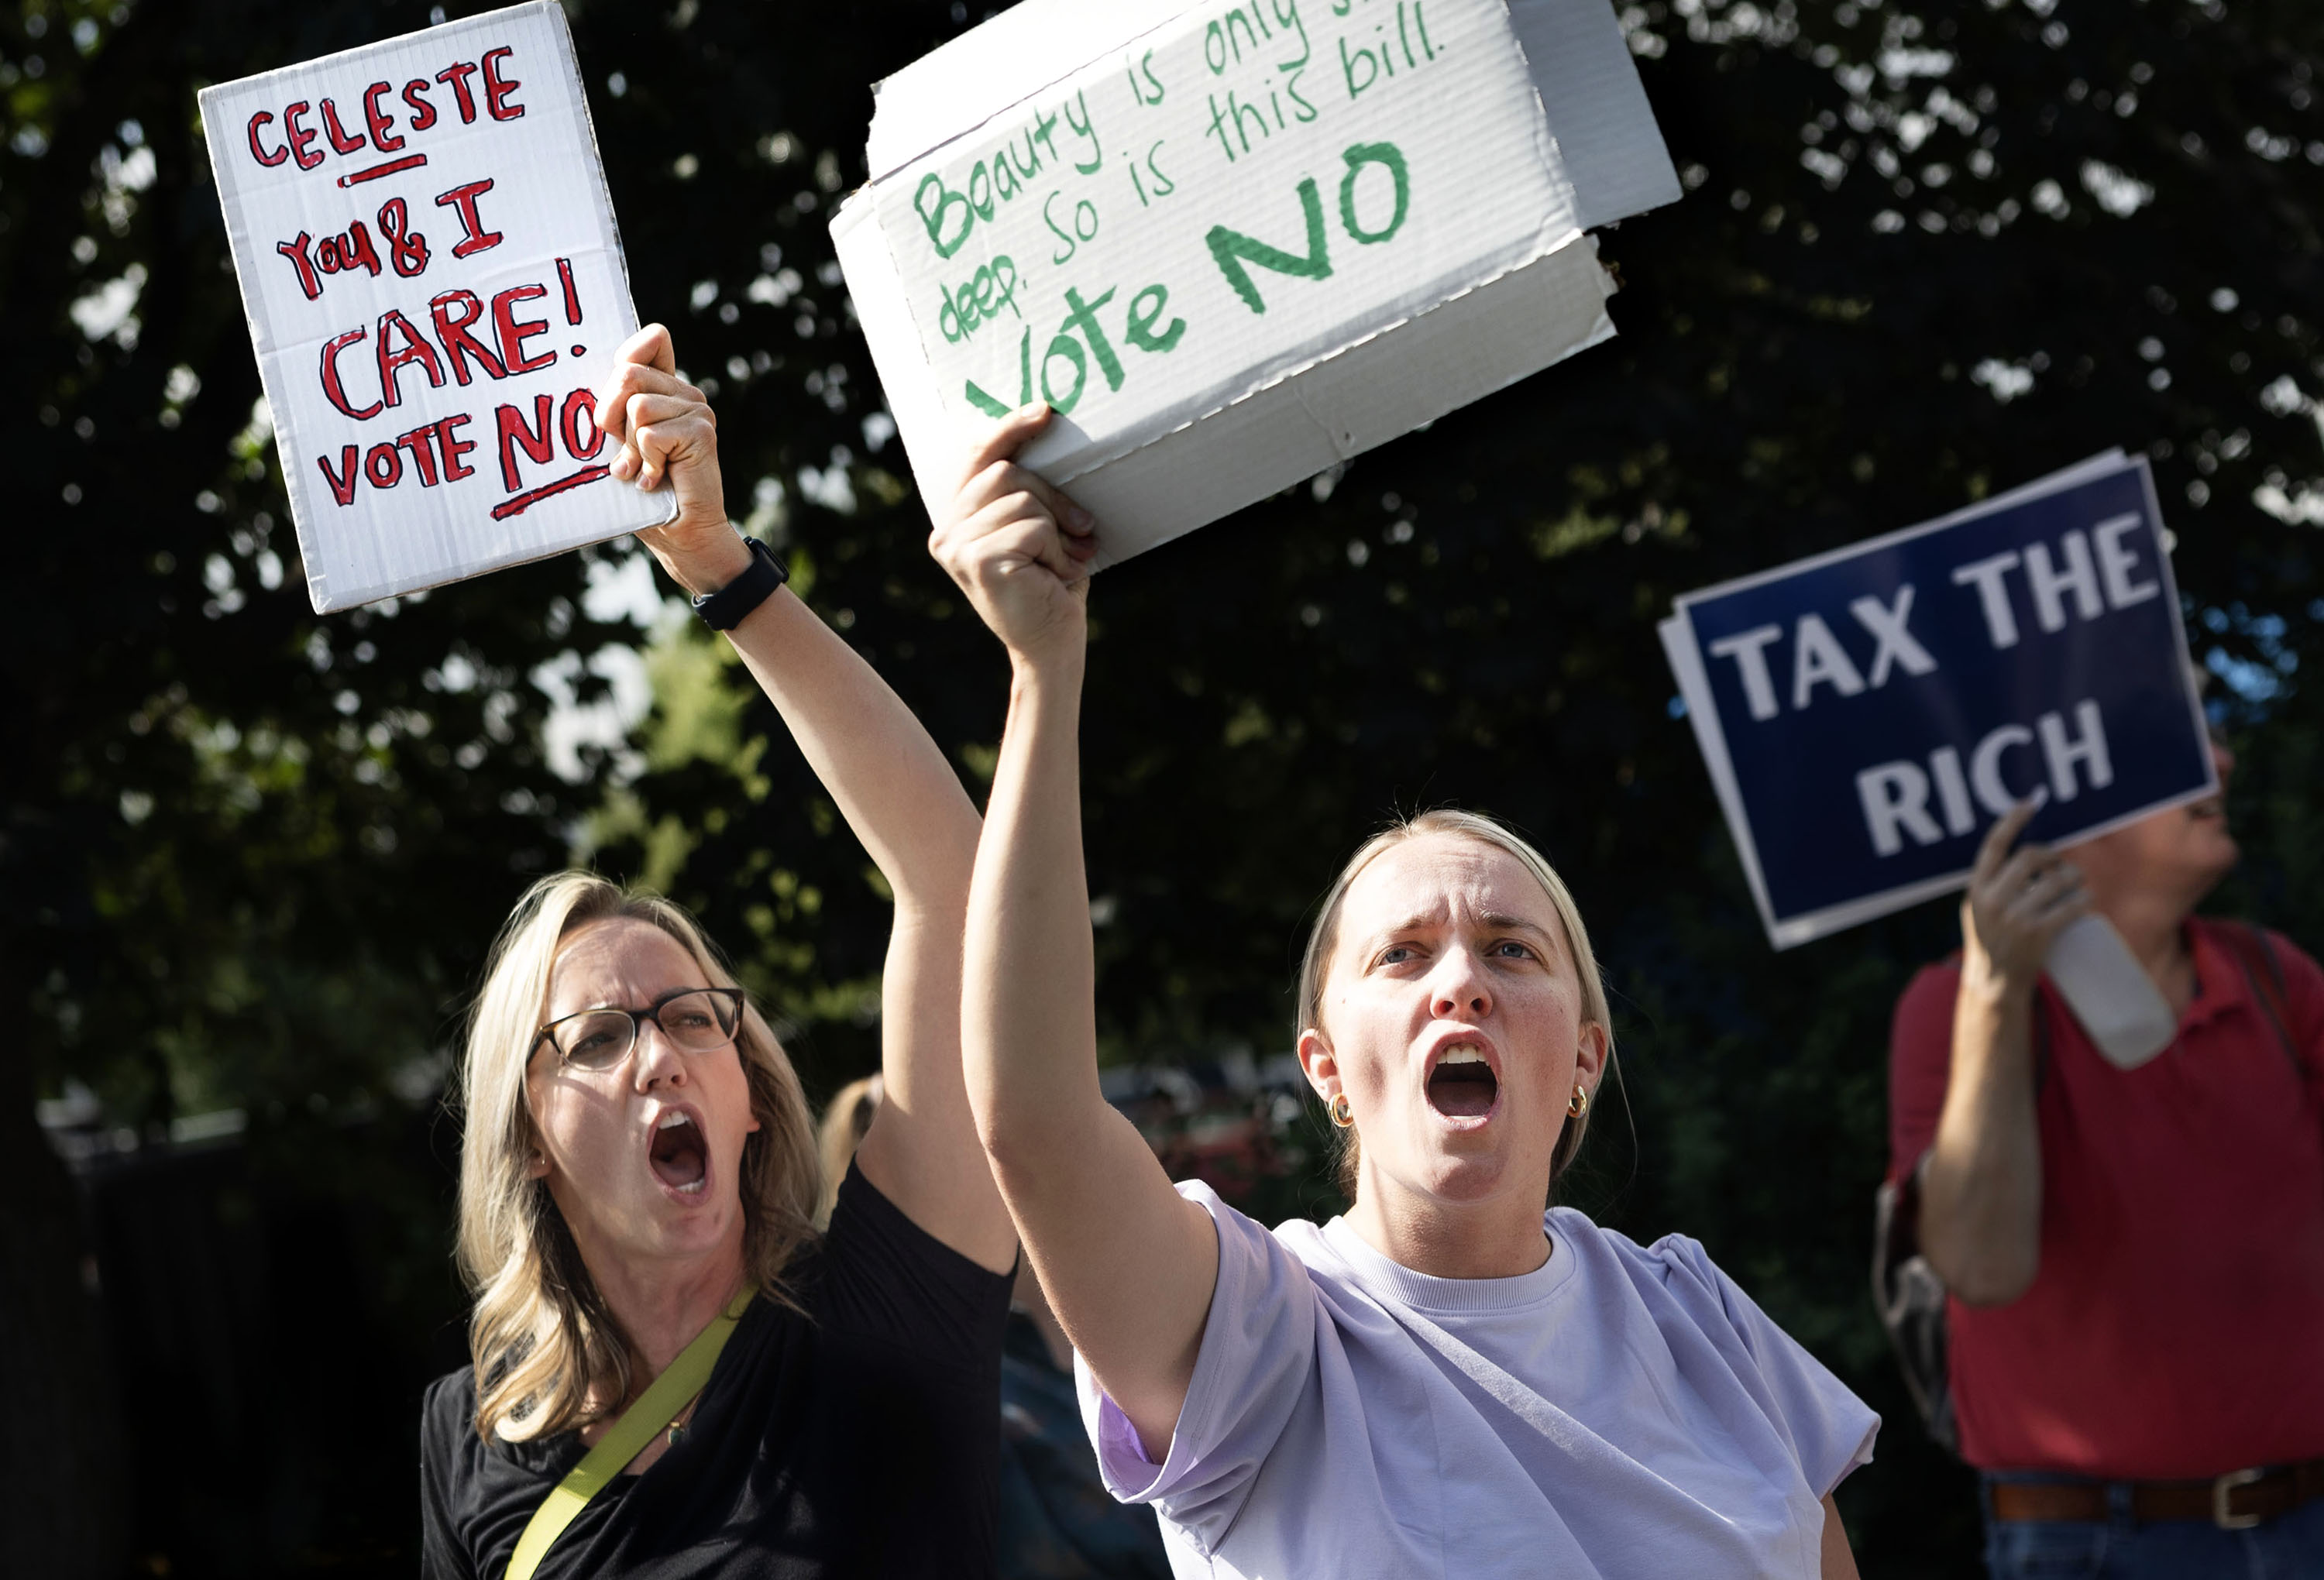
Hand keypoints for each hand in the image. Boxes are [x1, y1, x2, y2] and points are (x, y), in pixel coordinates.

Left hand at [596, 324, 746, 595]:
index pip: (651, 340)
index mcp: (666, 389)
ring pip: (637, 406)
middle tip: (620, 450)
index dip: (628, 356)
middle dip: (610, 415)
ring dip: (630, 448)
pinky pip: (650, 434)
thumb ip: (615, 409)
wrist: (681, 534)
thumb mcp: (619, 442)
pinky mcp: (700, 431)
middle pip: (628, 372)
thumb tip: (594, 387)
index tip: (614, 399)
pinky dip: (645, 463)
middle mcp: (685, 393)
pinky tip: (655, 479)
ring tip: (642, 470)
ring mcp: (697, 409)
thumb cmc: (643, 491)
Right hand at [927, 405, 1097, 666]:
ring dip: (1058, 530)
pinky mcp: (978, 562)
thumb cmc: (1051, 586)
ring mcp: (957, 547)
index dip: (1009, 429)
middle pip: (1006, 472)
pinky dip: (1057, 550)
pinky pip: (1033, 528)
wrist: (1052, 647)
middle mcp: (946, 532)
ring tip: (1064, 561)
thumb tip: (1045, 427)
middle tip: (1081, 529)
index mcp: (956, 520)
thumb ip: (1028, 492)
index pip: (977, 457)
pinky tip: (1057, 576)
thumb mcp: (1038, 529)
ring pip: (1023, 499)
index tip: (1045, 413)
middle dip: (1054, 496)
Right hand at [1961, 800, 2088, 992]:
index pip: (1994, 845)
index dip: (2012, 820)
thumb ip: (1991, 882)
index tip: (2030, 803)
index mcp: (1976, 888)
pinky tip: (2085, 901)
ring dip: (2074, 877)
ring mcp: (2016, 917)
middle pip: (2030, 857)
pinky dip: (2083, 901)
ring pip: (2057, 880)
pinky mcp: (2038, 933)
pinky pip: (2071, 906)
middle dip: (2052, 856)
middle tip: (2061, 864)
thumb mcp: (1977, 907)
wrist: (1993, 980)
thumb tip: (2023, 849)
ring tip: (2077, 883)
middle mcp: (1993, 899)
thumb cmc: (1989, 938)